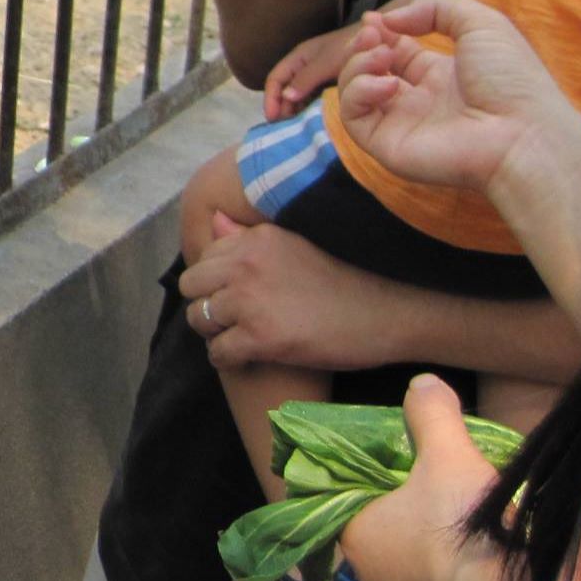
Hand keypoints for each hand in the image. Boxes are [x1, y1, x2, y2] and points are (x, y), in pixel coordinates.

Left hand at [182, 217, 409, 370]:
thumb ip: (250, 237)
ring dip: (214, 333)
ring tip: (237, 338)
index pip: (205, 257)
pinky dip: (226, 359)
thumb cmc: (347, 281)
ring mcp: (251, 300)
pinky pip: (217, 352)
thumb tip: (216, 221)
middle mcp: (247, 263)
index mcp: (256, 238)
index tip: (234, 294)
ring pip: (199, 319)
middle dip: (205, 303)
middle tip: (229, 319)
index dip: (215, 279)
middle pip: (192, 286)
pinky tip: (246, 359)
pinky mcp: (260, 337)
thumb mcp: (296, 247)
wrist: (388, 314)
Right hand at [264, 25, 357, 119]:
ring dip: (295, 109)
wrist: (382, 38)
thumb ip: (306, 78)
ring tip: (296, 127)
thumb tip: (286, 97)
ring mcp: (321, 73)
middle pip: (286, 88)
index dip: (271, 98)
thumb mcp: (327, 61)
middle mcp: (307, 65)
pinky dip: (311, 107)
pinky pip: (316, 96)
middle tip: (283, 128)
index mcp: (300, 57)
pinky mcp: (334, 81)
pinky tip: (314, 119)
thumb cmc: (353, 46)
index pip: (276, 78)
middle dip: (282, 107)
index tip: (272, 119)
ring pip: (301, 94)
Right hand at [334, 0, 575, 195]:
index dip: (381, 32)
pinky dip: (359, 92)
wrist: (523, 135)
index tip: (376, 19)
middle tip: (373, 34)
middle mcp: (417, 100)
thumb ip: (437, 6)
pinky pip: (353, 117)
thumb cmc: (512, 80)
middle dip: (362, 45)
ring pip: (354, 90)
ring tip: (382, 55)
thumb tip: (388, 20)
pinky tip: (388, 85)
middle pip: (370, 68)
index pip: (396, 51)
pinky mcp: (387, 144)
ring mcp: (400, 123)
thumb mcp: (482, 23)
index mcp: (440, 75)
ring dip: (357, 64)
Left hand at [340, 375, 509, 580]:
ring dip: (442, 556)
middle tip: (449, 498)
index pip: (353, 504)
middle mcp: (370, 580)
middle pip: (389, 537)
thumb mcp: (448, 457)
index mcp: (355, 536)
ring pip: (418, 574)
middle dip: (416, 520)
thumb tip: (423, 384)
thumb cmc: (459, 532)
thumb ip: (432, 417)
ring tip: (477, 534)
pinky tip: (490, 572)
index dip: (378, 486)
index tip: (407, 475)